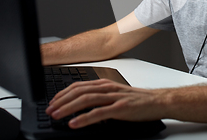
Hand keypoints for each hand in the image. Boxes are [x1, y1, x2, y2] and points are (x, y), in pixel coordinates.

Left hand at [45, 79, 165, 128]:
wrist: (157, 101)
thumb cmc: (137, 99)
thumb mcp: (115, 94)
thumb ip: (99, 97)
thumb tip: (80, 103)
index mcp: (105, 84)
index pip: (78, 86)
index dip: (63, 93)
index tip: (52, 102)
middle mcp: (107, 88)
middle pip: (79, 92)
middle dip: (61, 101)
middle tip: (49, 110)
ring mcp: (114, 97)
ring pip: (86, 100)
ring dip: (68, 108)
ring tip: (56, 115)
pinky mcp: (120, 108)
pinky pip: (98, 113)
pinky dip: (84, 118)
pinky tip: (74, 123)